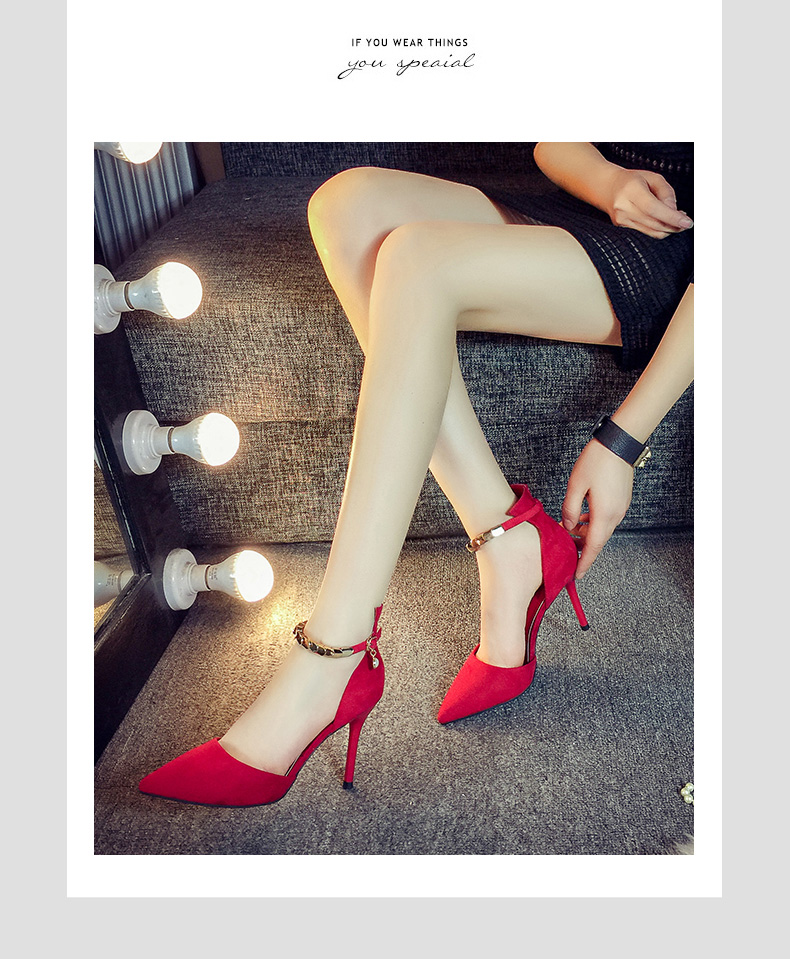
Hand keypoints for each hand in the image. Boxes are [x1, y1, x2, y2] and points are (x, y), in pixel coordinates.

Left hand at [561, 440, 633, 578]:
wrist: (619, 443)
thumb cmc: (597, 461)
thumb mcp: (576, 485)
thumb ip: (569, 509)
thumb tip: (568, 526)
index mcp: (605, 514)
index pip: (593, 546)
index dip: (584, 562)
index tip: (576, 575)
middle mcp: (616, 515)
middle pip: (597, 540)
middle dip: (581, 548)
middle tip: (565, 551)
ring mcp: (620, 508)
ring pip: (600, 529)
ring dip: (585, 533)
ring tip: (567, 530)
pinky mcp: (620, 501)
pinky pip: (604, 519)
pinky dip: (592, 523)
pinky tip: (579, 517)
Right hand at [605, 167, 693, 238]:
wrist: (607, 187)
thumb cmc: (631, 180)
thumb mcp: (653, 178)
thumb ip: (666, 193)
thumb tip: (674, 211)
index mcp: (631, 190)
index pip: (653, 208)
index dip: (671, 217)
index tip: (686, 222)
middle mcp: (623, 206)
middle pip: (654, 222)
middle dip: (674, 225)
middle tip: (686, 222)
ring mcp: (621, 218)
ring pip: (651, 231)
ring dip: (668, 229)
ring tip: (677, 221)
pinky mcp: (622, 226)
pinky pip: (646, 232)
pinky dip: (659, 229)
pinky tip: (665, 222)